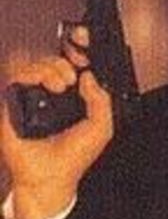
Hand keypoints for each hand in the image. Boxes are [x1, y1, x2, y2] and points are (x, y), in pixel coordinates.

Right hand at [1, 25, 113, 218]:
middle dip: (66, 57)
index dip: (78, 48)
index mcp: (72, 95)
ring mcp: (31, 94)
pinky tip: (49, 86)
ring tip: (62, 84)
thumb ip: (102, 100)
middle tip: (74, 74)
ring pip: (34, 60)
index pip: (72, 62)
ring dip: (51, 65)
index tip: (84, 43)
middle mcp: (50, 91)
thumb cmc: (73, 156)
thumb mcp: (101, 128)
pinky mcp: (13, 99)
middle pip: (52, 56)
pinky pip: (16, 72)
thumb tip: (88, 76)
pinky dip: (33, 72)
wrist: (49, 176)